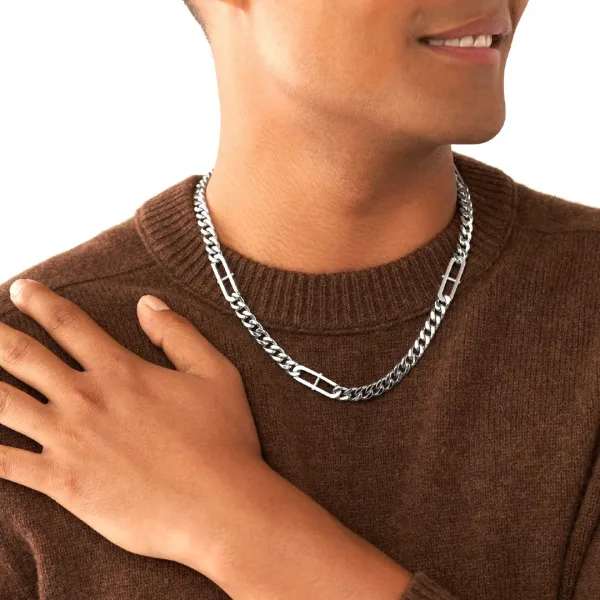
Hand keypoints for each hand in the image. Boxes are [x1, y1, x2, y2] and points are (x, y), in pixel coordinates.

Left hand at [0, 278, 262, 572]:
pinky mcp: (62, 483)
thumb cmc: (223, 439)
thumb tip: (147, 303)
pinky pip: (5, 464)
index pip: (69, 324)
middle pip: (21, 356)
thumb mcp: (215, 373)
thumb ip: (178, 333)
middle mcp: (86, 399)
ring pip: (2, 404)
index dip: (41, 302)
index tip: (22, 289)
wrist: (218, 506)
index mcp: (120, 371)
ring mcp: (69, 441)